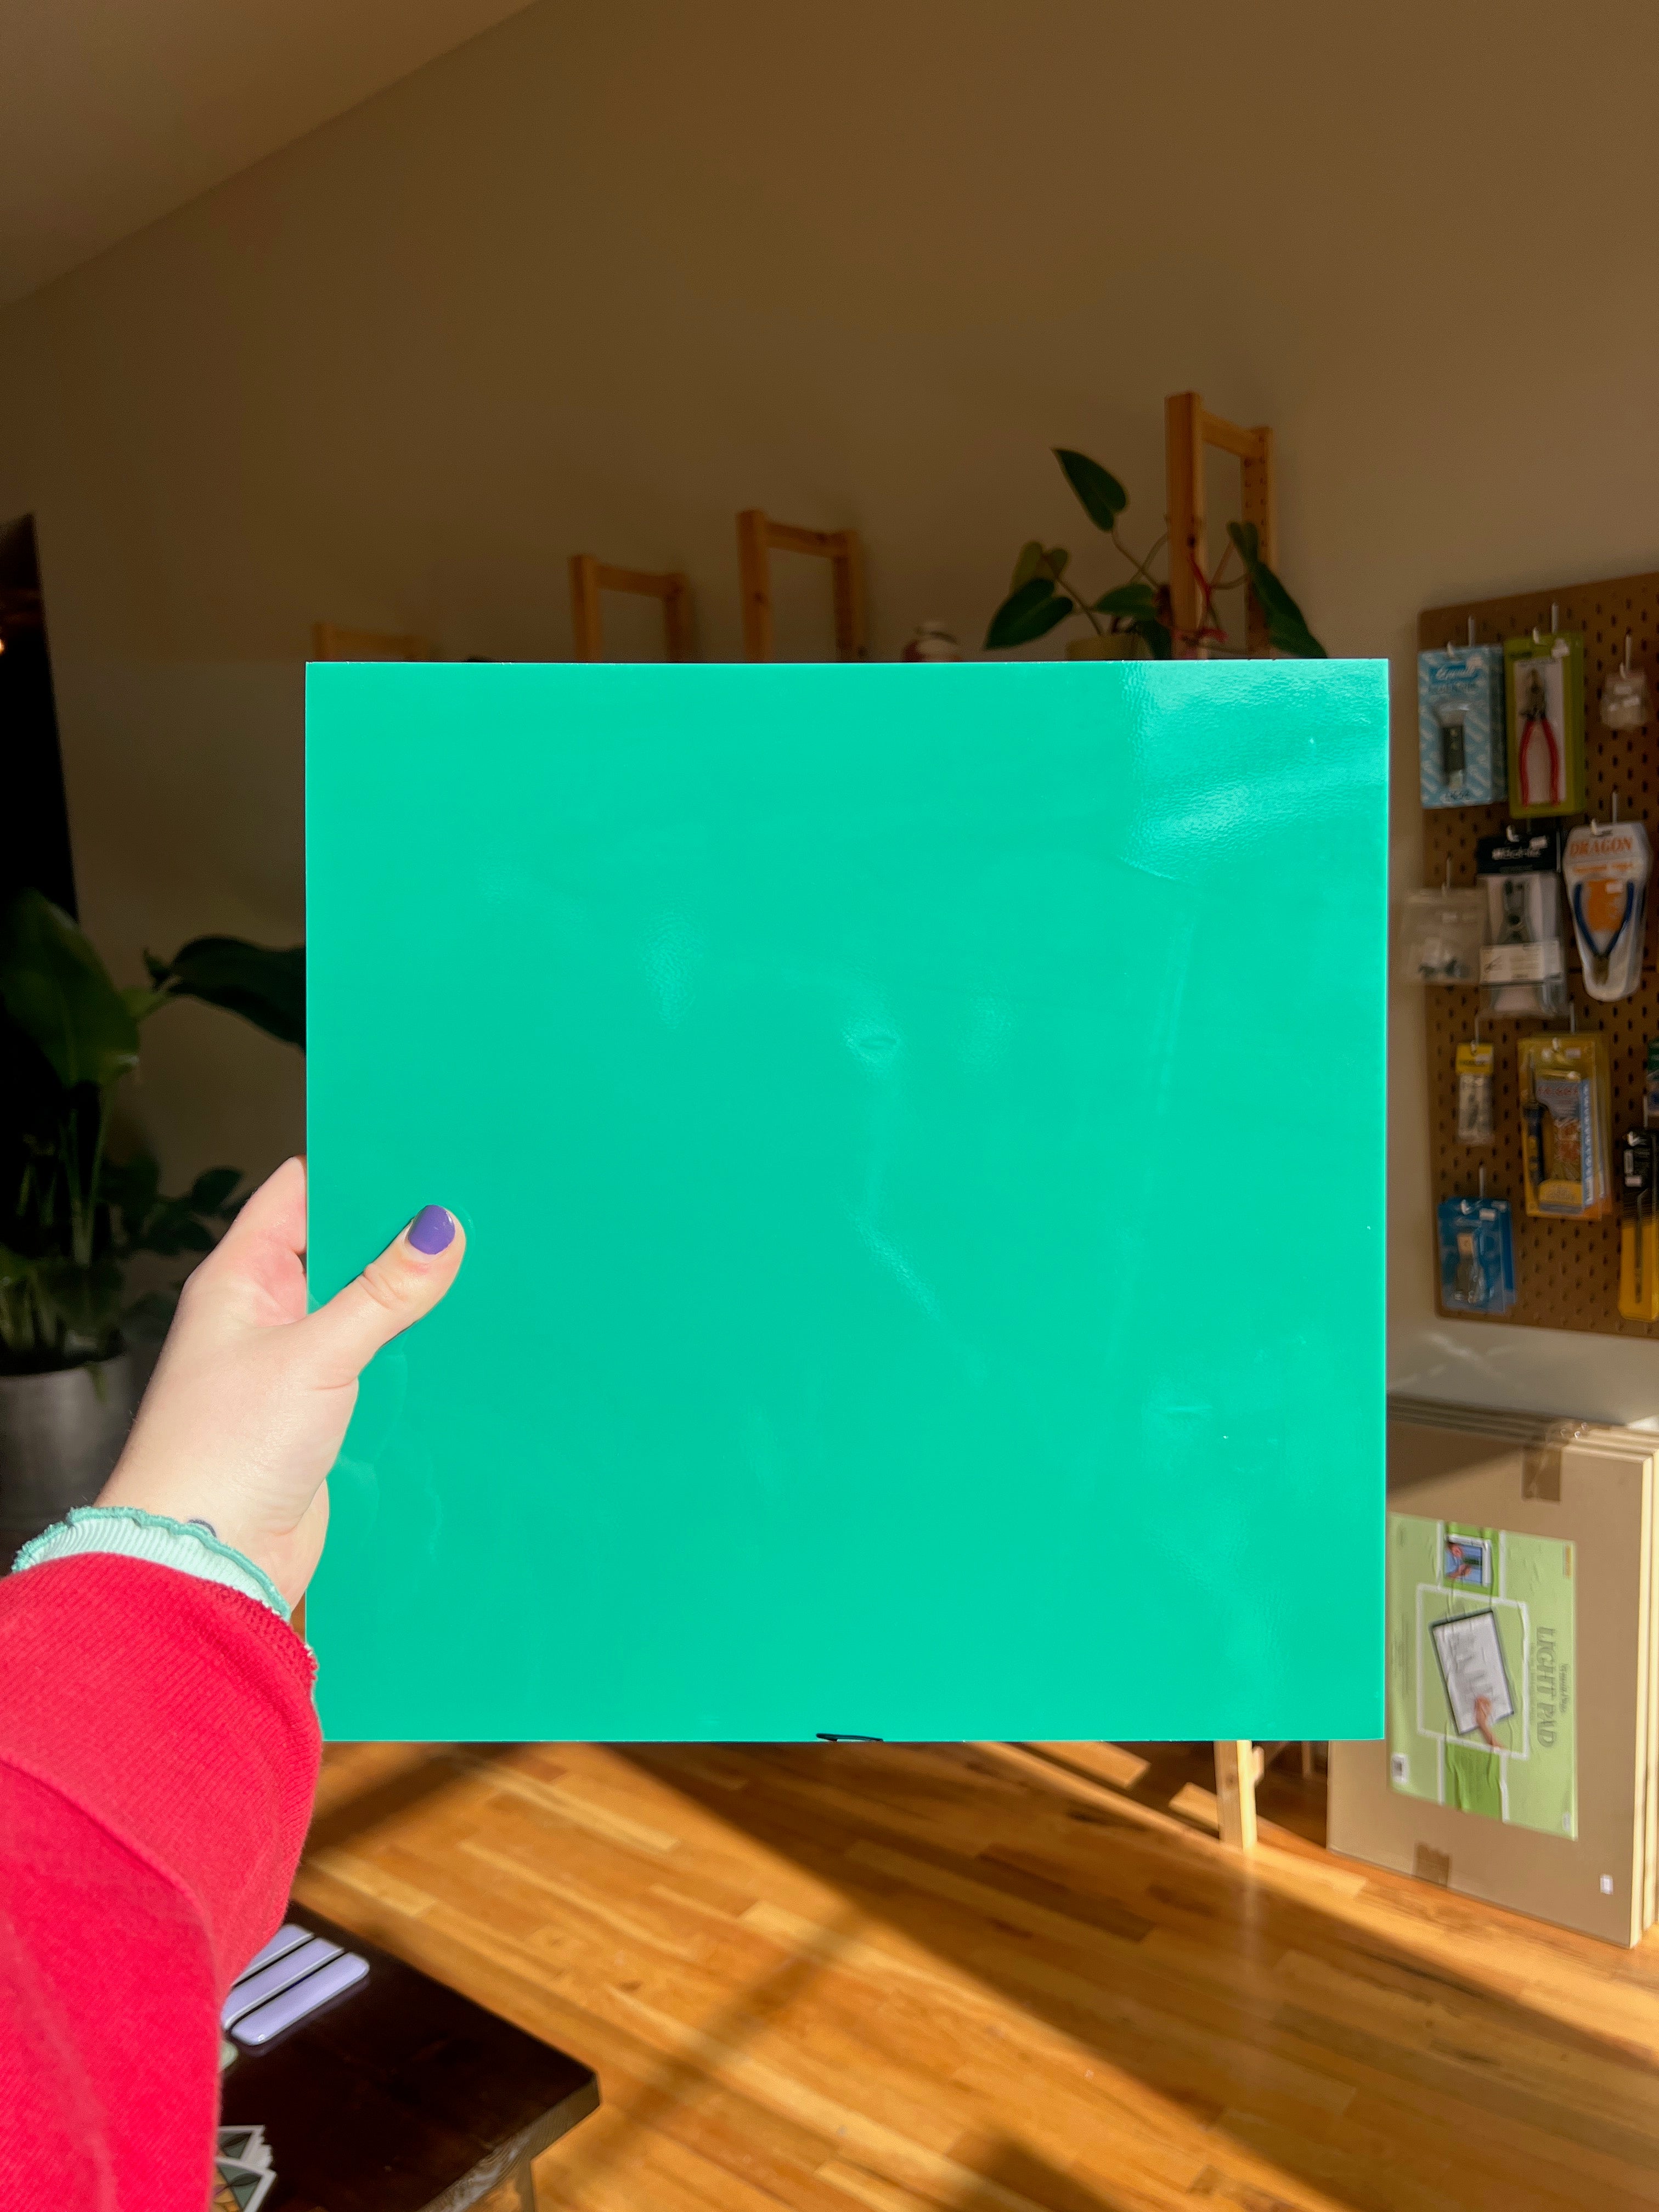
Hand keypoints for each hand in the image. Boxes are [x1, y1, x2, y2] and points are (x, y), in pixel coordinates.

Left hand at [99, 1157, 464, 1608]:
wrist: (206, 1560)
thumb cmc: (227, 1450)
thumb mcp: (316, 1358)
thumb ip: (383, 1294)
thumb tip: (441, 1228)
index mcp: (241, 1278)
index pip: (300, 1192)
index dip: (355, 1167)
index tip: (422, 1151)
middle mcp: (264, 1313)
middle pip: (340, 1248)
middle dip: (397, 1232)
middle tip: (470, 1207)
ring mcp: (292, 1364)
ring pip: (362, 1307)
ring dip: (408, 1296)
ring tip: (479, 1267)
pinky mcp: (319, 1413)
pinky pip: (373, 1362)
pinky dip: (409, 1351)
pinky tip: (457, 1341)